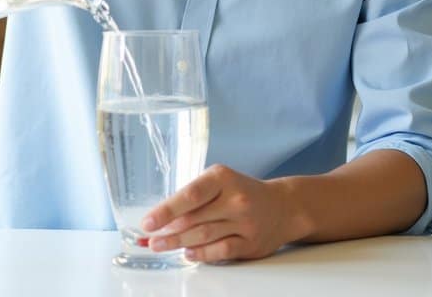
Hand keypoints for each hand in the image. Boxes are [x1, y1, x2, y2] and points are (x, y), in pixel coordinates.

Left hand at [139, 165, 309, 262]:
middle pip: (194, 219)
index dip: (166, 210)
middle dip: (167, 231)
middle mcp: (235, 199)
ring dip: (178, 243)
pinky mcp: (250, 243)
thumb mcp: (219, 182)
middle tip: (150, 240)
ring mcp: (244, 222)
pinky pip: (221, 251)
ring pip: (204, 236)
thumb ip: (195, 196)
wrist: (283, 206)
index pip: (190, 195)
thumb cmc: (243, 192)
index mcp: (222, 178)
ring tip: (161, 246)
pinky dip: (201, 254)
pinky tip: (188, 253)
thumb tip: (161, 216)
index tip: (148, 222)